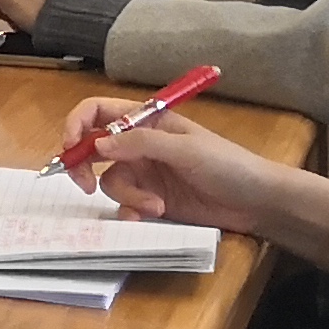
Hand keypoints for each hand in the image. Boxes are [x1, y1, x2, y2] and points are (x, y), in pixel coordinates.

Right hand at [60, 100, 328, 262]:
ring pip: (110, 181)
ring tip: (154, 207)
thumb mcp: (185, 149)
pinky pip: (124, 203)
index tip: (71, 146)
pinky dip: (129, 211)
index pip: (98, 111)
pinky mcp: (150, 199)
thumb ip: (140, 143)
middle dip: (83, 164)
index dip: (77, 124)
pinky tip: (146, 217)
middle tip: (84, 183)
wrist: (257, 202)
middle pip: (92, 147)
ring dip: (126, 195)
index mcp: (147, 119)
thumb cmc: (227, 164)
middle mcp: (139, 144)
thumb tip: (97, 145)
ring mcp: (144, 173)